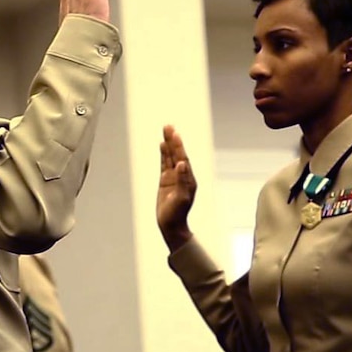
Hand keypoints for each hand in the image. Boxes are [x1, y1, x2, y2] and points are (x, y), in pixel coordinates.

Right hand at [157, 125, 196, 251]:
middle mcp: (183, 176)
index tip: (175, 135)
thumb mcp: (181, 198)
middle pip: (178, 154)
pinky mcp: (166, 181)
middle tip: (168, 126)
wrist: (171, 226)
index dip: (179, 147)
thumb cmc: (177, 215)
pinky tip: (162, 144)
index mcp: (188, 179)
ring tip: (165, 129)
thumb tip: (182, 164)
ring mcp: (174, 177)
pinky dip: (164, 154)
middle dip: (173, 140)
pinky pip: (165, 164)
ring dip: (169, 144)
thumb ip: (182, 181)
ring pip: (171, 157)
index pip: (184, 159)